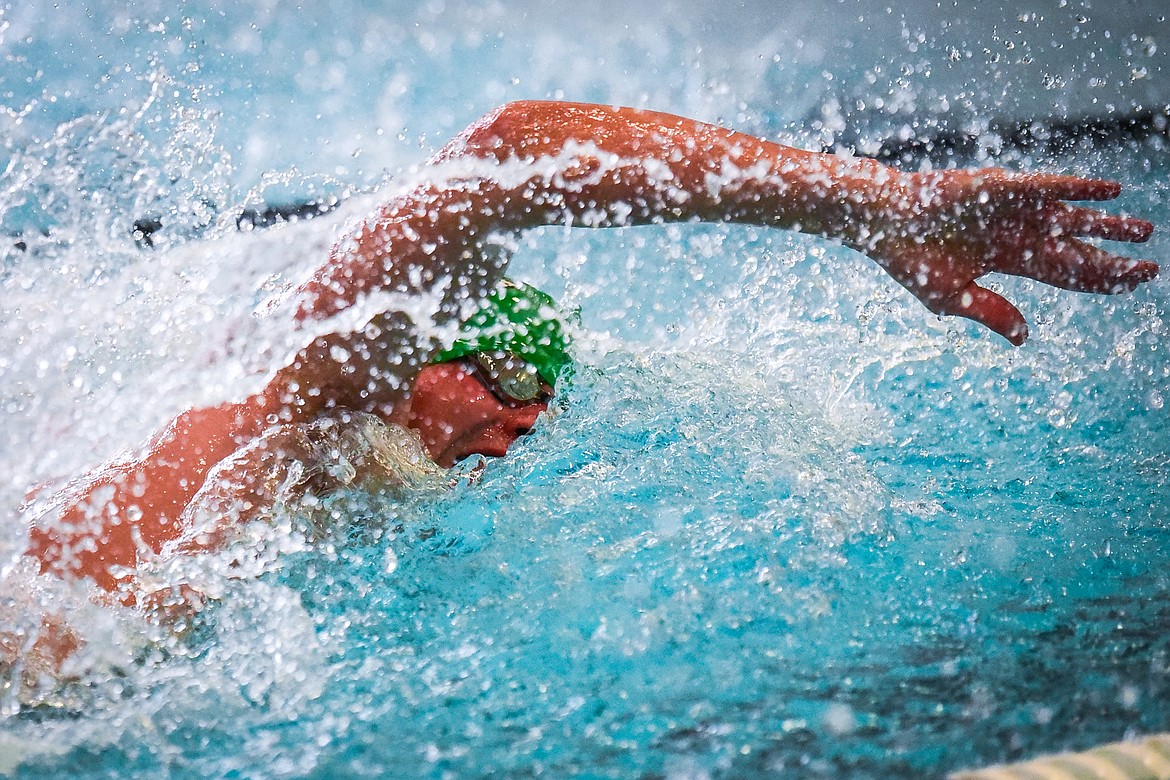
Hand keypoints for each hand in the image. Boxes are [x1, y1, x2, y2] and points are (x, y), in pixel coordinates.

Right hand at [866, 168, 1156, 344]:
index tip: (1133, 287)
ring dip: (1107, 224)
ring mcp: (1012, 209)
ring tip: (1143, 229)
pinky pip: (1049, 188)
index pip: (1064, 274)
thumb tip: (1025, 338)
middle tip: (1149, 269)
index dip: (1099, 281)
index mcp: (1007, 260)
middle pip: (1076, 249)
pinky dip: (1079, 189)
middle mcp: (1018, 233)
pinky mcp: (1002, 187)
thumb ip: (991, 312)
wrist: (881, 223)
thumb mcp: (950, 297)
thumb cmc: (909, 260)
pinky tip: (1109, 192)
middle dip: (1112, 259)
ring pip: (1071, 218)